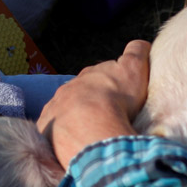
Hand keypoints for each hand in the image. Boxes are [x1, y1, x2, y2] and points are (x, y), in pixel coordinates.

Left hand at [37, 40, 151, 169]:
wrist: (91, 128)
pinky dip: (62, 133)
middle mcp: (69, 87)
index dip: (111, 82)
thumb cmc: (117, 98)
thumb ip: (137, 51)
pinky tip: (75, 142)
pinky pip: (52, 129)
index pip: (100, 74)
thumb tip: (140, 44)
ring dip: (76, 117)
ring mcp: (55, 107)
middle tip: (108, 114)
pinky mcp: (45, 128)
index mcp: (90, 74)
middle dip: (92, 99)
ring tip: (92, 131)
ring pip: (65, 108)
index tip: (120, 93)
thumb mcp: (134, 68)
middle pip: (81, 91)